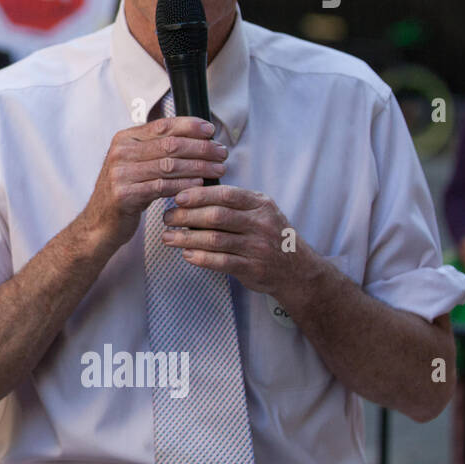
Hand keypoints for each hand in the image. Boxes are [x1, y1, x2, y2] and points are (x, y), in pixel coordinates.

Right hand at [80, 116, 226, 250]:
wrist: (99, 223)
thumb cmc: (126, 192)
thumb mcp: (136, 164)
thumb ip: (155, 149)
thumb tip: (194, 136)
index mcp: (124, 139)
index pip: (162, 125)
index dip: (190, 126)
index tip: (210, 130)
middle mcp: (120, 152)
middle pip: (169, 145)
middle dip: (201, 148)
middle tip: (221, 153)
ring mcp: (119, 173)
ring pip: (169, 165)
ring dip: (199, 166)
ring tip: (218, 169)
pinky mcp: (124, 194)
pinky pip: (162, 186)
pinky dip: (184, 184)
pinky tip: (200, 184)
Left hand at [159, 185, 307, 296]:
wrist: (297, 270)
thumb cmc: (270, 235)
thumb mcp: (261, 211)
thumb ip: (235, 202)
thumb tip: (193, 193)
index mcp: (261, 204)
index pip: (226, 195)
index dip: (199, 195)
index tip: (178, 197)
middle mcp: (261, 224)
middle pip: (217, 216)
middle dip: (186, 216)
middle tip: (167, 218)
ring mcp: (258, 247)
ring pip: (215, 240)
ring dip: (186, 238)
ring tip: (167, 237)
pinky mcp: (252, 268)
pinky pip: (221, 262)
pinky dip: (200, 258)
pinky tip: (186, 254)